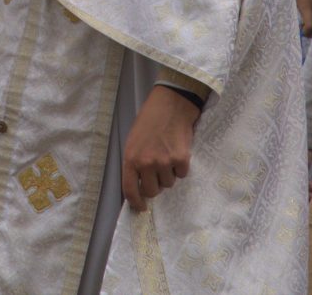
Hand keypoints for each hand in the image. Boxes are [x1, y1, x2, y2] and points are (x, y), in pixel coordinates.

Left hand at [121, 85, 197, 210]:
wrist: (170, 105)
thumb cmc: (149, 121)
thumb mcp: (133, 141)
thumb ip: (135, 162)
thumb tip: (139, 185)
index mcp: (131, 158)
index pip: (130, 189)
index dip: (136, 202)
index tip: (141, 207)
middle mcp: (146, 163)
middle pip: (152, 191)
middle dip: (155, 186)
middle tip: (158, 173)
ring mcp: (164, 162)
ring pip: (168, 184)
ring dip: (168, 174)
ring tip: (167, 155)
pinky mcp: (181, 160)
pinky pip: (182, 175)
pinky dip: (181, 167)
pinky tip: (177, 151)